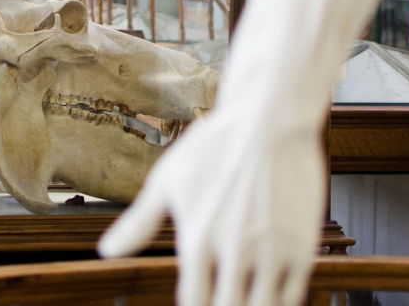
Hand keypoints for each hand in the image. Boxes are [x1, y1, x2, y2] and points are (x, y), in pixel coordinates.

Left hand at [99, 111, 325, 305]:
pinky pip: (292, 295)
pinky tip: (270, 292)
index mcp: (196, 240)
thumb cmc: (214, 147)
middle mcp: (233, 251)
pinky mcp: (301, 246)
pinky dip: (280, 300)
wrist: (269, 121)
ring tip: (244, 297)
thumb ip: (139, 222)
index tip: (200, 303)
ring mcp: (270, 250)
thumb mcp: (168, 180)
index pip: (194, 303)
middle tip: (223, 299)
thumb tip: (107, 251)